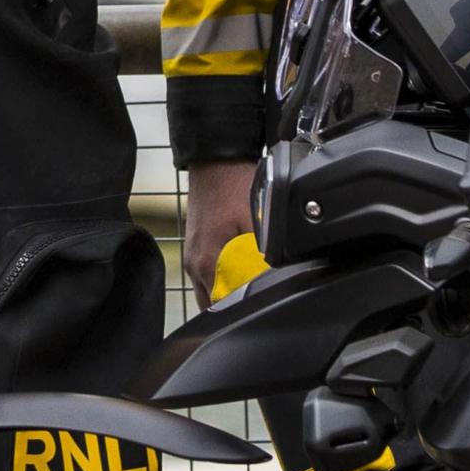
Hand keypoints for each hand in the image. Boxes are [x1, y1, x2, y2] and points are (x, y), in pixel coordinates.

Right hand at [183, 160, 261, 304]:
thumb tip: (277, 278)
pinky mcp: (195, 249)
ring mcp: (192, 257)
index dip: (245, 311)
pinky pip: (208, 278)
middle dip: (236, 307)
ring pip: (209, 293)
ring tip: (251, 286)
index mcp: (208, 263)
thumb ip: (265, 255)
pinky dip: (223, 280)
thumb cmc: (234, 184)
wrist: (215, 159)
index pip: (223, 308)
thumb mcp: (259, 220)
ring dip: (229, 294)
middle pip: (213, 306)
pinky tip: (240, 270)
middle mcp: (194, 265)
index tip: (263, 305)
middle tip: (260, 299)